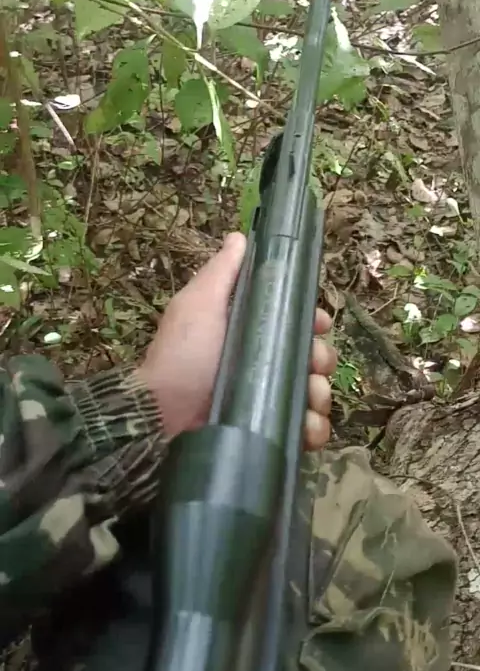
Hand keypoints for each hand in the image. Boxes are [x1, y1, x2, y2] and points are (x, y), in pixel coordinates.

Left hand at [138, 232, 336, 448]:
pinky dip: (314, 430)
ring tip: (309, 400)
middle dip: (320, 360)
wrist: (162, 417)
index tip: (319, 324)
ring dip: (320, 396)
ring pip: (314, 394)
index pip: (295, 322)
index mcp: (250, 333)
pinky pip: (306, 431)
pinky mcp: (269, 434)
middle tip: (313, 366)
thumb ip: (221, 273)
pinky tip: (306, 428)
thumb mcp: (198, 305)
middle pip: (311, 357)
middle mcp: (262, 365)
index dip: (312, 321)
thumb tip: (240, 236)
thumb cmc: (182, 355)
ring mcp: (267, 402)